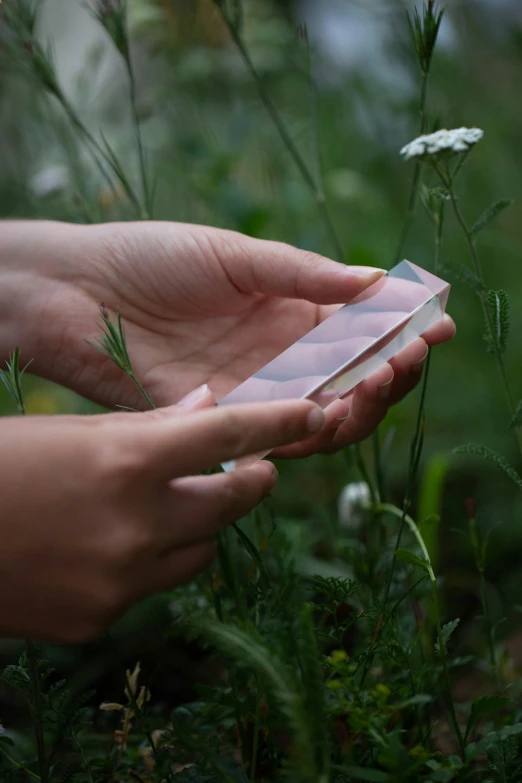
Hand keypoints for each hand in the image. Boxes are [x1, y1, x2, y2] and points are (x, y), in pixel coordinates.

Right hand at [0, 391, 325, 642]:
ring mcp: (120, 579)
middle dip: (249, 482)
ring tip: (170, 508)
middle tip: (252, 470)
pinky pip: (152, 586)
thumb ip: (146, 424)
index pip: (228, 433)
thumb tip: (207, 407)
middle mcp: (135, 523)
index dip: (279, 421)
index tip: (319, 414)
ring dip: (198, 528)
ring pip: (201, 552)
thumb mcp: (69, 429)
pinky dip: (148, 563)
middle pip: (232, 502)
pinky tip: (112, 546)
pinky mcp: (100, 619)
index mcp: (125, 459)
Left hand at [1, 220, 454, 456]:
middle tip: (410, 356)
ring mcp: (252, 390)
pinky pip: (276, 435)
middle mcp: (277, 356)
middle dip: (391, 371)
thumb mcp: (235, 255)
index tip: (436, 324)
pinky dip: (311, 428)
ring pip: (323, 415)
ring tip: (379, 380)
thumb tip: (375, 281)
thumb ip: (301, 274)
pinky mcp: (221, 419)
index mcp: (287, 311)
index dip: (400, 331)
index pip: (359, 331)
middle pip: (351, 379)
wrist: (77, 291)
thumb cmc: (151, 258)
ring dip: (361, 404)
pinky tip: (332, 409)